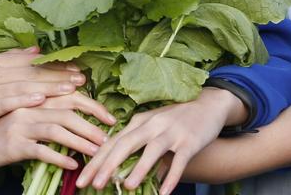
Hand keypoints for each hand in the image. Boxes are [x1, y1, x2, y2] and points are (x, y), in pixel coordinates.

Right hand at [0, 48, 86, 128]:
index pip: (31, 63)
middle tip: (82, 78)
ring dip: (49, 87)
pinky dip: (24, 100)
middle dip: (58, 75)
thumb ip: (11, 60)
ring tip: (71, 89)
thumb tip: (36, 50)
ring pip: (23, 86)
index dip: (55, 65)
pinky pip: (6, 102)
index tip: (76, 68)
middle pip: (32, 73)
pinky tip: (40, 101)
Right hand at [0, 91, 116, 171]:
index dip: (91, 105)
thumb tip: (72, 104)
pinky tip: (73, 165)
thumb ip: (44, 105)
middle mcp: (27, 107)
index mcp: (32, 97)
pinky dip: (59, 158)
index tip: (109, 116)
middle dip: (91, 125)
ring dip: (80, 141)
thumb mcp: (22, 113)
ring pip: (56, 130)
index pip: (68, 96)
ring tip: (97, 151)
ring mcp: (19, 125)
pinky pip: (41, 151)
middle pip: (66, 112)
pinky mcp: (13, 144)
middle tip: (109, 137)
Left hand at [76, 87, 245, 192]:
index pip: (112, 143)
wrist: (209, 104)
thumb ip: (137, 144)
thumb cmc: (176, 118)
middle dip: (108, 165)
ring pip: (152, 151)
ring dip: (139, 169)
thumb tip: (119, 170)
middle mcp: (152, 125)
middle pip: (125, 144)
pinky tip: (163, 192)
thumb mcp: (153, 126)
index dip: (96, 161)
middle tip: (94, 184)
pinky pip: (179, 161)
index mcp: (139, 122)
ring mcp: (171, 132)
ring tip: (126, 187)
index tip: (81, 179)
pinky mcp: (190, 142)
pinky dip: (171, 177)